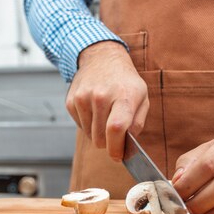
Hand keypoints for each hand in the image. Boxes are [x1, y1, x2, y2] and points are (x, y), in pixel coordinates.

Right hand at [67, 41, 149, 160]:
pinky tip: (94, 110)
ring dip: (98, 133)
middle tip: (115, 135)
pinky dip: (88, 124)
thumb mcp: (142, 97)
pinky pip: (80, 126)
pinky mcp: (71, 101)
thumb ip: (137, 123)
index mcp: (123, 96)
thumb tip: (127, 147)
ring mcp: (83, 98)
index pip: (116, 129)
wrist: (101, 58)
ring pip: (89, 135)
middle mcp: (101, 96)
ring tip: (105, 116)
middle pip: (101, 138)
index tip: (119, 156)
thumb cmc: (125, 82)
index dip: (116, 148)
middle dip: (109, 143)